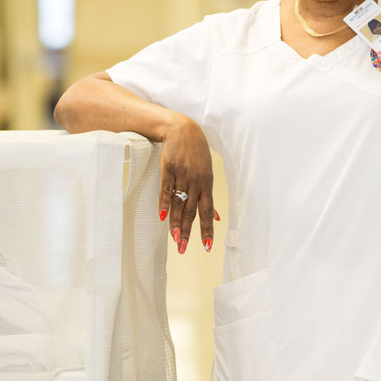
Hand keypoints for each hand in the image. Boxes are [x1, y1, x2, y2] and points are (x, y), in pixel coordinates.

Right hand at [158, 113, 218, 254]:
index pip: (207, 212)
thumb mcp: (207, 173)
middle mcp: (196, 182)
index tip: (207, 246)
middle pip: (191, 211)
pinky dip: (164, 203)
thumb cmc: (197, 154)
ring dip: (175, 223)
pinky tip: (162, 217)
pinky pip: (166, 189)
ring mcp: (182, 175)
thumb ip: (209, 198)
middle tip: (183, 250)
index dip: (207, 230)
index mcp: (207, 184)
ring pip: (178, 204)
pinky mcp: (168, 169)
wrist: (182, 130)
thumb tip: (217, 218)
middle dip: (187, 232)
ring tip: (174, 240)